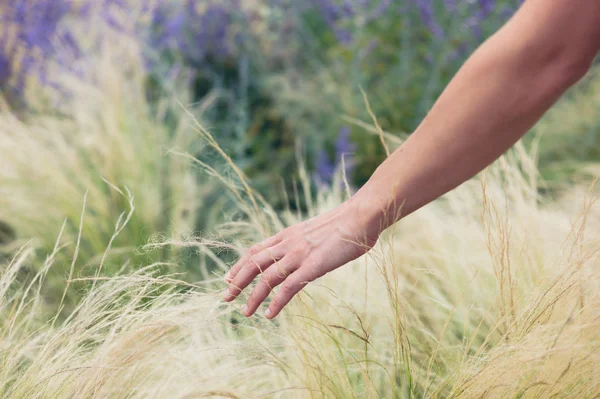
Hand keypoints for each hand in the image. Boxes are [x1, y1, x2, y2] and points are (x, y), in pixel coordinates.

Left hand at [222, 199, 379, 318]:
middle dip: (237, 280)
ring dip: (253, 296)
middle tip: (226, 296)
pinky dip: (277, 302)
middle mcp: (289, 243)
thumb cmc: (348, 222)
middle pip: (254, 263)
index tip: (228, 277)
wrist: (361, 215)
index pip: (256, 250)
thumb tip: (308, 251)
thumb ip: (307, 241)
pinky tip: (269, 314)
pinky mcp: (313, 266)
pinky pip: (289, 287)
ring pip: (267, 277)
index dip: (240, 264)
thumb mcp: (319, 230)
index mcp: (289, 233)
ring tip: (245, 313)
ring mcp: (300, 254)